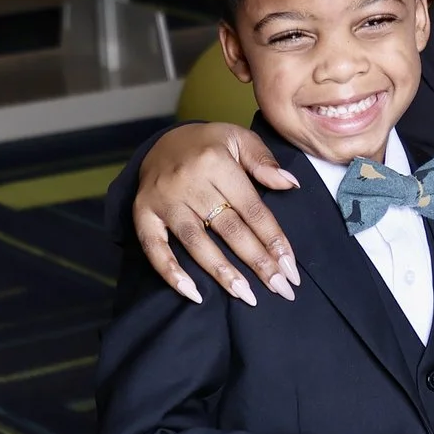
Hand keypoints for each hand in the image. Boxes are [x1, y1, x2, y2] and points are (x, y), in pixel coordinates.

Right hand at [132, 123, 301, 305]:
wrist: (160, 142)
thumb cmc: (208, 144)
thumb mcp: (239, 138)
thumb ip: (263, 161)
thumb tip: (290, 183)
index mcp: (216, 162)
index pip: (252, 208)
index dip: (273, 239)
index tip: (290, 267)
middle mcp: (189, 182)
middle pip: (229, 229)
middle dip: (257, 262)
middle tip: (280, 289)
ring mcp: (164, 200)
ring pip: (197, 243)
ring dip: (223, 273)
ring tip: (247, 296)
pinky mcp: (143, 214)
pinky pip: (155, 248)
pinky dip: (171, 273)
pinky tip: (193, 293)